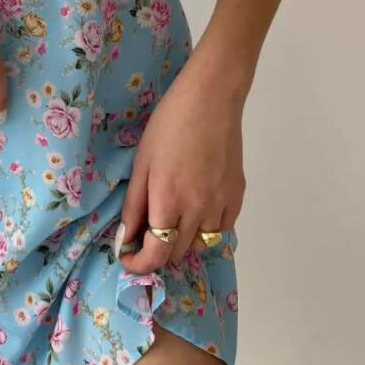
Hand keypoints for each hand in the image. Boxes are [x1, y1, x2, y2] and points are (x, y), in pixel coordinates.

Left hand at [115, 62, 245, 271]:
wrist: (211, 99)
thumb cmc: (169, 124)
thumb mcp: (142, 163)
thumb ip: (134, 205)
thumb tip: (126, 239)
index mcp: (169, 202)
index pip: (156, 255)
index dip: (139, 265)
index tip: (127, 257)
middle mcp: (198, 211)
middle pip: (177, 253)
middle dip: (157, 250)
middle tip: (145, 232)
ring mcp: (221, 205)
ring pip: (201, 244)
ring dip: (182, 241)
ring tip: (171, 219)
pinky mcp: (238, 196)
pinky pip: (222, 229)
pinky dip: (206, 229)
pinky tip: (197, 211)